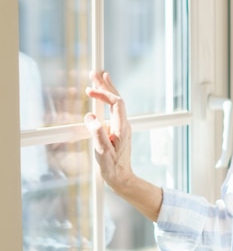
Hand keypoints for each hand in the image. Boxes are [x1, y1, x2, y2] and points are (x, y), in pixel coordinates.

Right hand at [84, 71, 133, 192]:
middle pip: (117, 99)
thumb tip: (90, 117)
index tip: (89, 90)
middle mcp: (124, 124)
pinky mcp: (118, 130)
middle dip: (107, 85)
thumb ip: (98, 133)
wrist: (122, 178)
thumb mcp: (102, 151)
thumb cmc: (112, 167)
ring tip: (100, 78)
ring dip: (107, 90)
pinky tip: (102, 99)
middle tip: (96, 72)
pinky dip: (107, 101)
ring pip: (116, 104)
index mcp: (122, 127)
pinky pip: (113, 110)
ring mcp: (122, 127)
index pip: (116, 103)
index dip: (104, 94)